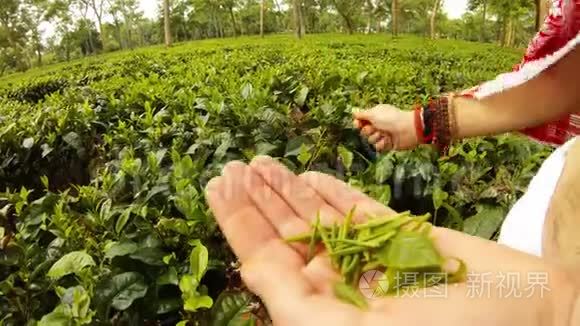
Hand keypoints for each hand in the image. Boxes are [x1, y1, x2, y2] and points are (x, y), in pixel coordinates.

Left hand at [205, 156, 576, 325]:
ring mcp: (371, 259)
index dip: (238, 221)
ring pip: (318, 219)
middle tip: (233, 166)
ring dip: (288, 189)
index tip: (217, 184)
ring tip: (260, 161)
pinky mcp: (402, 239)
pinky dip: (332, 191)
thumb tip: (249, 269)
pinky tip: (309, 174)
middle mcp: (343, 285)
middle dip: (258, 199)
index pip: (267, 260)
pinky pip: (359, 211)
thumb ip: (296, 303)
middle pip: (287, 235)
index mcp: (323, 311)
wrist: (531, 315)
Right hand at [353, 104, 417, 150]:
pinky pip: (378, 147)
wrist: (408, 130)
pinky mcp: (387, 144)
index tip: (357, 124)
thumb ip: (362, 114)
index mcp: (375, 114)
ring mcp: (383, 134)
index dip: (358, 123)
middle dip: (369, 130)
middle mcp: (378, 124)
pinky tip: (388, 140)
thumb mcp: (374, 113)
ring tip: (385, 134)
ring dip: (376, 137)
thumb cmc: (391, 119)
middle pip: (364, 131)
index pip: (361, 120)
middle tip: (376, 127)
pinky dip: (382, 144)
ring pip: (370, 140)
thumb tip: (353, 111)